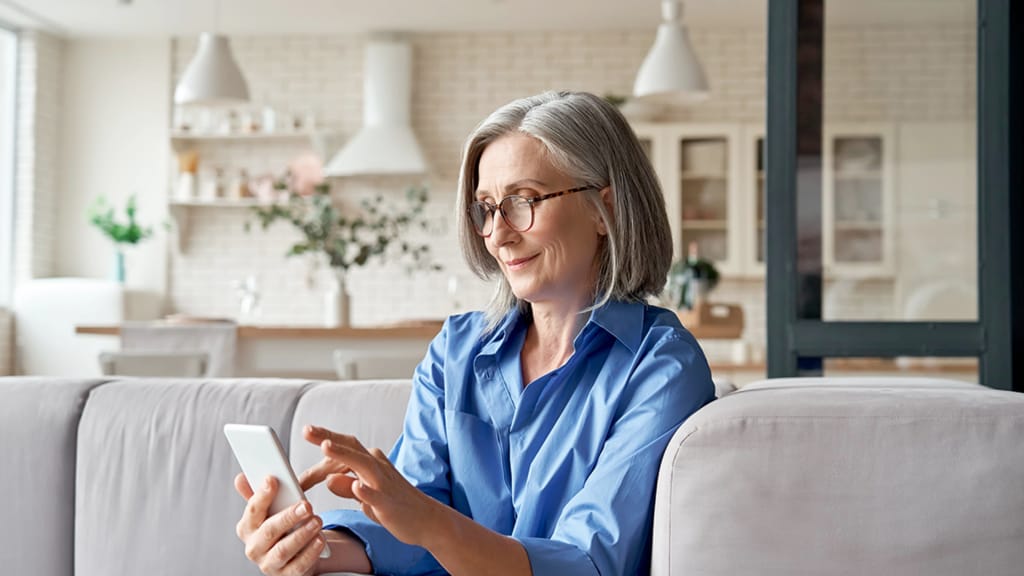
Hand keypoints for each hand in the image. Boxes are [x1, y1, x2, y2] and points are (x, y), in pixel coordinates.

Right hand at [234, 474, 325, 575]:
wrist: (292, 557)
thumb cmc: (280, 529)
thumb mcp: (270, 511)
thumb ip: (258, 495)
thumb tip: (241, 478)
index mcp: (247, 528)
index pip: (252, 511)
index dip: (262, 495)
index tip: (273, 479)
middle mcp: (254, 548)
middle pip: (269, 531)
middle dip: (288, 517)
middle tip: (306, 505)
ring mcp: (268, 564)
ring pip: (283, 550)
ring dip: (301, 535)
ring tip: (317, 521)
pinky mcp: (286, 575)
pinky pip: (298, 566)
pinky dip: (310, 553)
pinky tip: (320, 540)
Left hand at [301, 425, 443, 546]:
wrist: (427, 520)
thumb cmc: (395, 506)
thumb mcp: (366, 496)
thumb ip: (347, 486)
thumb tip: (328, 479)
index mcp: (371, 463)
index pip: (345, 447)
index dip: (325, 440)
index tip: (307, 431)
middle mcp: (377, 467)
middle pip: (351, 448)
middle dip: (328, 438)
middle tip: (307, 430)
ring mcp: (384, 484)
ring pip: (362, 465)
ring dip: (344, 455)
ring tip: (325, 447)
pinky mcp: (389, 503)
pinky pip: (376, 495)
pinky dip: (365, 490)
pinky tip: (355, 486)